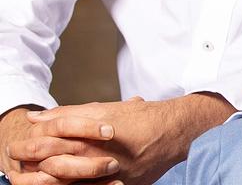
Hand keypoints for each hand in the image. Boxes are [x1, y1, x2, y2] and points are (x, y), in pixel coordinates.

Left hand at [8, 94, 232, 184]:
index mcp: (90, 139)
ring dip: (52, 180)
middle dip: (34, 167)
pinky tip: (69, 183)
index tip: (19, 146)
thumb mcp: (105, 109)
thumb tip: (37, 117)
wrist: (176, 132)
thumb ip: (69, 113)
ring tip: (40, 176)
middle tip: (22, 164)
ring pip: (68, 184)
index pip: (48, 146)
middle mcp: (96, 161)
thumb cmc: (142, 117)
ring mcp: (107, 178)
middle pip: (53, 168)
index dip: (30, 146)